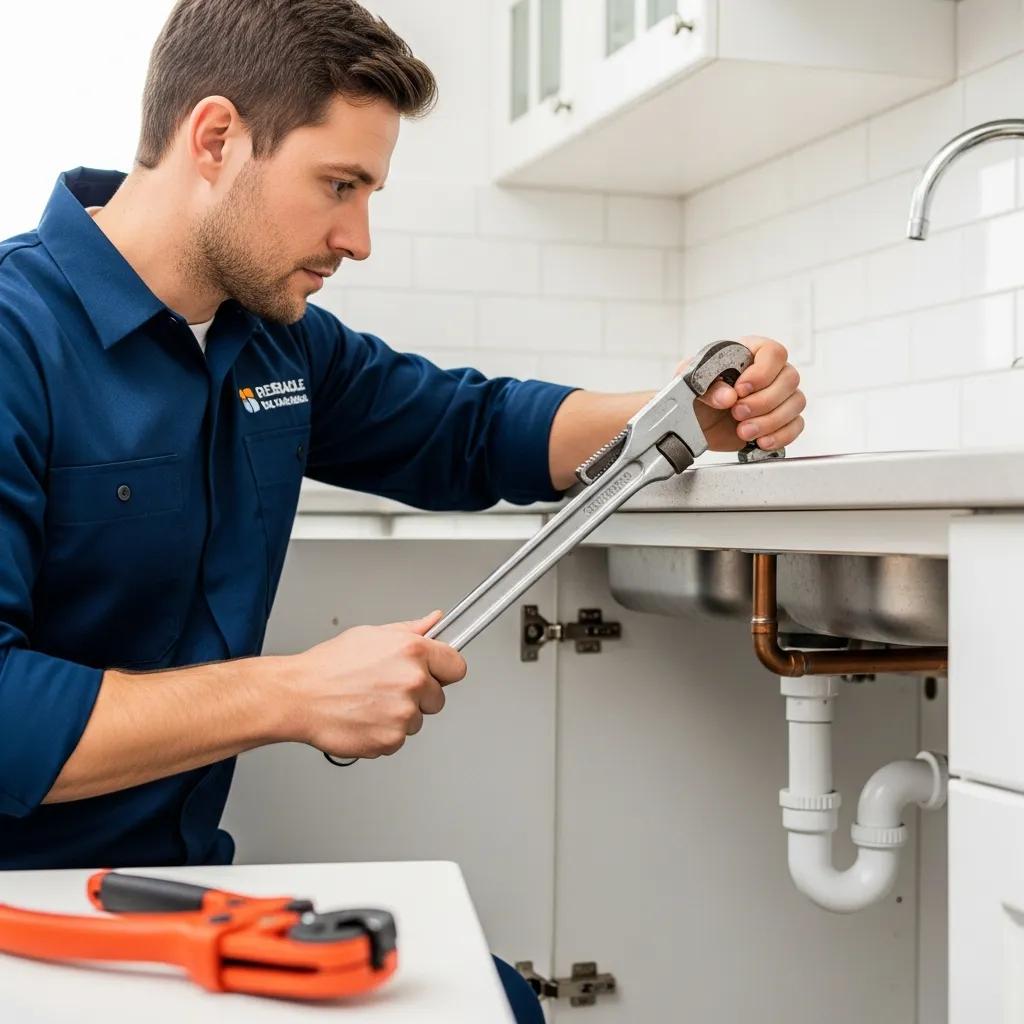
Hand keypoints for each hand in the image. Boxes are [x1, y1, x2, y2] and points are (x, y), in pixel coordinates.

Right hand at [281, 610, 466, 759]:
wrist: (299, 695)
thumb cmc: (330, 665)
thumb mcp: (372, 635)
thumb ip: (411, 630)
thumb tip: (435, 621)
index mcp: (413, 652)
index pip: (456, 666)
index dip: (444, 670)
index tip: (435, 673)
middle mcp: (413, 682)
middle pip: (438, 697)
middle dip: (419, 695)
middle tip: (387, 688)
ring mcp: (403, 714)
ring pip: (417, 720)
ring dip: (400, 715)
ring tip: (369, 702)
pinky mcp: (391, 740)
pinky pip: (398, 739)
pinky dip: (384, 733)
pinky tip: (364, 718)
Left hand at [675, 335, 805, 451]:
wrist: (695, 423)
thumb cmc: (696, 394)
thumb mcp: (692, 384)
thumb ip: (708, 387)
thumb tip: (727, 396)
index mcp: (750, 353)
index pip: (773, 353)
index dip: (762, 372)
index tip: (740, 390)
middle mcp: (771, 372)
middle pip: (790, 379)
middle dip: (763, 401)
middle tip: (737, 413)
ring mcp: (779, 396)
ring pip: (796, 403)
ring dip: (770, 421)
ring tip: (743, 431)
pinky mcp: (781, 420)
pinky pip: (796, 425)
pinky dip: (780, 436)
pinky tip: (760, 441)